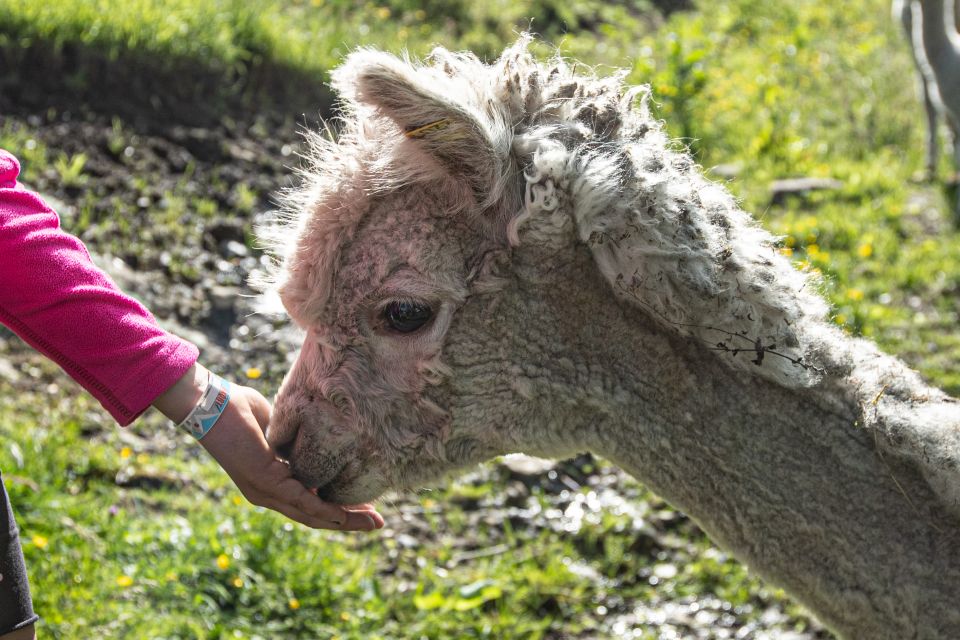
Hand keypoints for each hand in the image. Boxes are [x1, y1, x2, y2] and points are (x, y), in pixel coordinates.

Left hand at [155, 364, 383, 530]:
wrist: (208, 403)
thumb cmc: (237, 408)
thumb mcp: (277, 427)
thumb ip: (294, 439)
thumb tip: (317, 434)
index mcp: (270, 482)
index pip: (310, 504)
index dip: (339, 509)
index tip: (367, 506)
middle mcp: (267, 494)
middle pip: (315, 517)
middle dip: (349, 521)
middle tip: (379, 524)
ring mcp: (264, 490)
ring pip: (311, 514)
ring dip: (344, 520)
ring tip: (373, 522)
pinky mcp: (263, 480)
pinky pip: (300, 500)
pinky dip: (324, 509)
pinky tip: (344, 514)